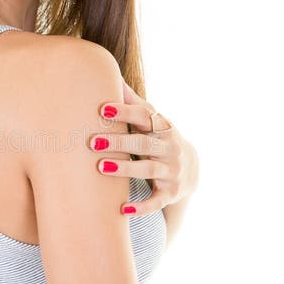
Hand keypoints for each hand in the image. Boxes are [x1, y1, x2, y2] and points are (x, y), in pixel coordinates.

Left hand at [87, 78, 199, 215]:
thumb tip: (111, 74)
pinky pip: (155, 201)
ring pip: (147, 170)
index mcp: (162, 127)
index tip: (102, 109)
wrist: (192, 169)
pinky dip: (141, 207)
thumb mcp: (152, 121)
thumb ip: (133, 102)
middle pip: (143, 144)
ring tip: (100, 167)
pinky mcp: (170, 193)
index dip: (125, 112)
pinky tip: (122, 210)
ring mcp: (171, 172)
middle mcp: (169, 148)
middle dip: (118, 142)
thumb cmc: (159, 138)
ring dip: (124, 169)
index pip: (145, 117)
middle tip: (92, 142)